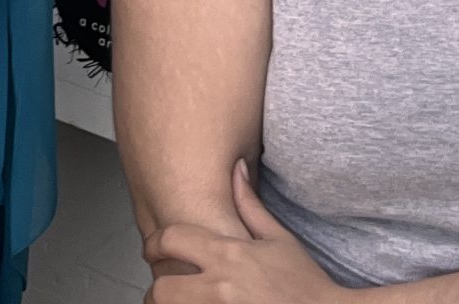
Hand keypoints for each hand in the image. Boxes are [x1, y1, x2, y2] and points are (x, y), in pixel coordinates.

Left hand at [144, 161, 342, 301]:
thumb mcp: (279, 239)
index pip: (172, 240)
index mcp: (229, 255)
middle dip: (156, 291)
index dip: (153, 243)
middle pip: (161, 289)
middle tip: (161, 291)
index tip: (151, 249)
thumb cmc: (306, 284)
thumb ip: (249, 204)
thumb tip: (236, 167)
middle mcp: (221, 287)